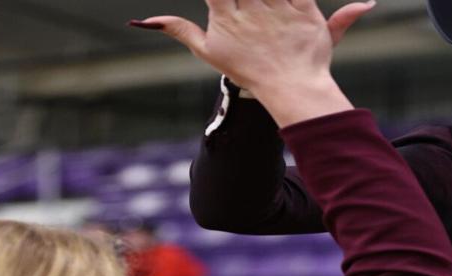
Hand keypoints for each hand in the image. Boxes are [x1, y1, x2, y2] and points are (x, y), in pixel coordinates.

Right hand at [132, 1, 375, 121]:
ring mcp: (280, 11)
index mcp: (227, 19)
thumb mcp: (210, 53)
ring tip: (261, 3)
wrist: (292, 89)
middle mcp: (252, 12)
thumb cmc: (248, 70)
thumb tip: (144, 21)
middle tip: (246, 1)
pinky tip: (284, 0)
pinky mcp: (307, 13)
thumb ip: (181, 30)